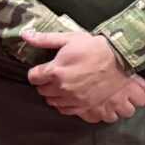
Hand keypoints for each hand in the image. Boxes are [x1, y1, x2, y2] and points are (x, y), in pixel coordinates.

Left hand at [22, 30, 144, 122]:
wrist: (120, 60)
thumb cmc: (95, 47)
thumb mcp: (71, 38)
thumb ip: (45, 39)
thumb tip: (24, 34)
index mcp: (54, 71)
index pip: (33, 77)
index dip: (37, 72)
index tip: (44, 69)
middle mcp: (60, 88)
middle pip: (41, 91)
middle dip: (45, 83)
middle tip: (55, 76)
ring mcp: (72, 99)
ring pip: (52, 101)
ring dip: (54, 94)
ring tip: (63, 86)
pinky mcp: (83, 106)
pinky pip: (64, 110)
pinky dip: (64, 104)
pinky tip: (70, 96)